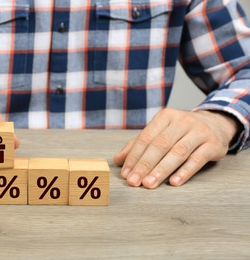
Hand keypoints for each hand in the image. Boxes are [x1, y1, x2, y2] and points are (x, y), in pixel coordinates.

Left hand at [113, 108, 238, 188]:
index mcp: (165, 116)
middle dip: (144, 165)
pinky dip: (185, 172)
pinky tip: (174, 182)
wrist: (216, 123)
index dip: (134, 156)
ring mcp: (199, 132)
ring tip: (149, 184)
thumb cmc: (182, 131)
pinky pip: (197, 159)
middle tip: (134, 181)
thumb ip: (139, 145)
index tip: (125, 174)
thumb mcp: (161, 132)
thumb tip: (117, 161)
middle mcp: (182, 121)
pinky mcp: (213, 144)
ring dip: (161, 170)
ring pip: (177, 152)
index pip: (146, 138)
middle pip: (160, 145)